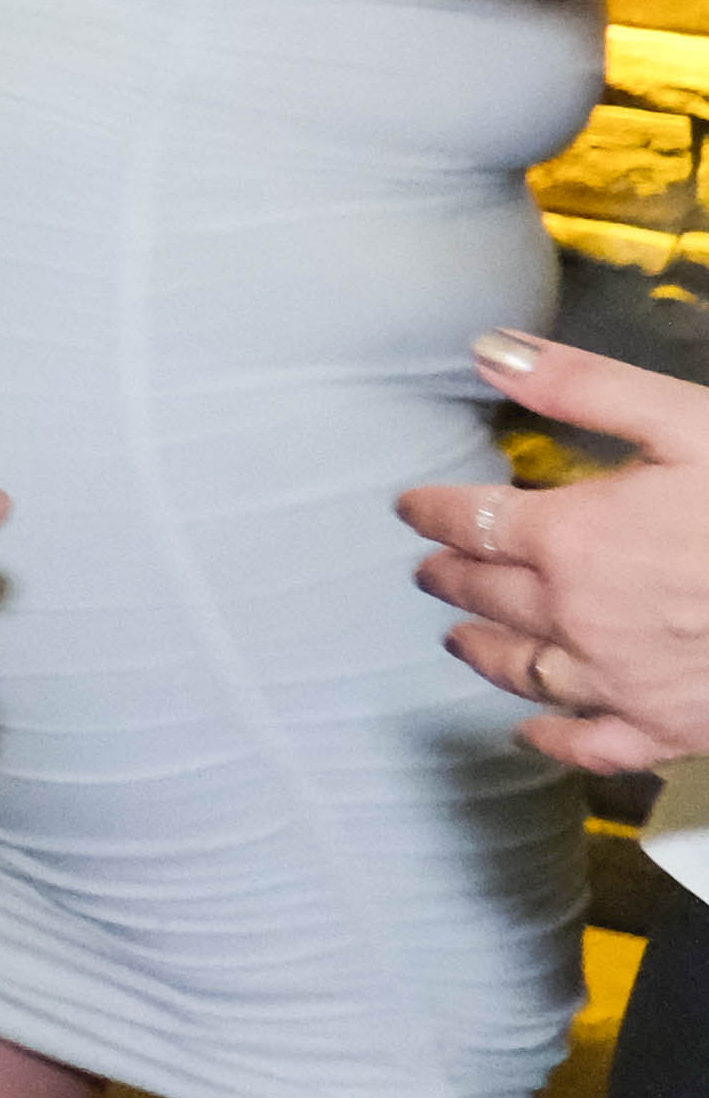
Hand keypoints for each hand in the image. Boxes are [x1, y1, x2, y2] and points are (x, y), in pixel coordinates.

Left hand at [399, 332, 708, 769]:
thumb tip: (489, 352)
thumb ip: (582, 387)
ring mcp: (625, 682)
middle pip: (489, 597)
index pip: (476, 522)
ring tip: (461, 637)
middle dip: (454, 578)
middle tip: (432, 570)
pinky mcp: (673, 730)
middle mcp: (581, 618)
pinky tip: (531, 732)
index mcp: (575, 538)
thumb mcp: (687, 423)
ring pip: (524, 671)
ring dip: (484, 652)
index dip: (437, 512)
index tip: (415, 508)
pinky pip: (593, 744)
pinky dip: (552, 739)